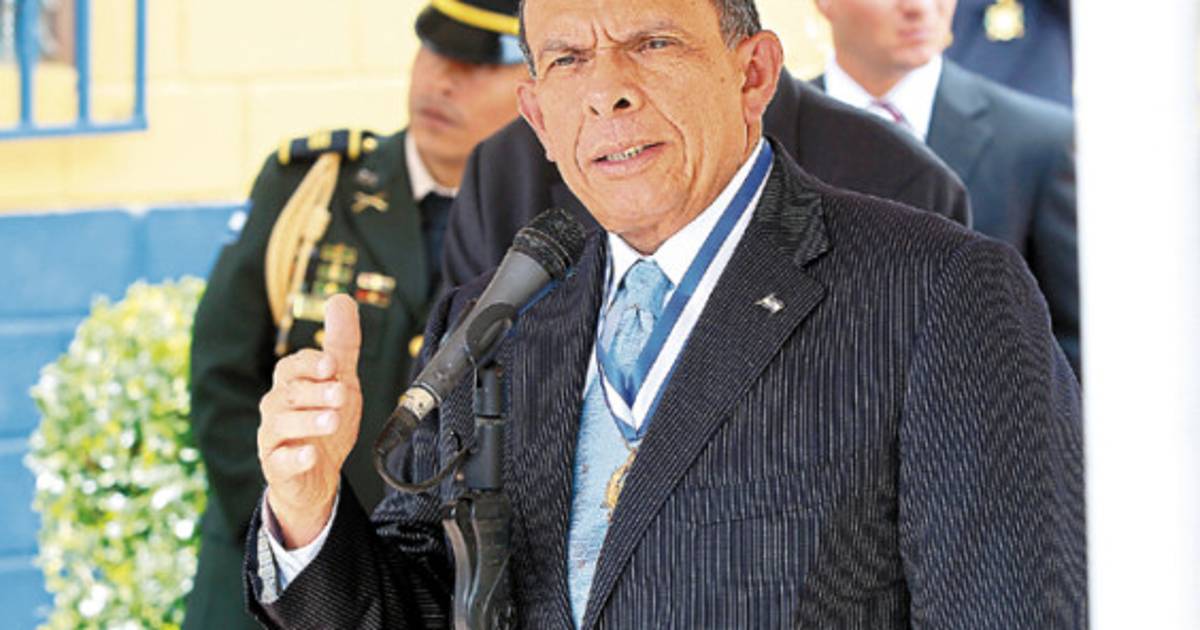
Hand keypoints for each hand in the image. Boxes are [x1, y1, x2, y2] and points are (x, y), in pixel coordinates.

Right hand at [258, 294, 362, 547]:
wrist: (318, 474)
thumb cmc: (326, 420)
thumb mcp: (340, 379)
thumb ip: (341, 343)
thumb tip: (340, 297)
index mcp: (291, 382)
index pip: (293, 366)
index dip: (311, 364)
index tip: (332, 364)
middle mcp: (277, 406)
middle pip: (288, 393)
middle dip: (315, 391)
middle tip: (341, 393)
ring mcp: (273, 437)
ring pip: (281, 424)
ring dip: (307, 421)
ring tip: (332, 421)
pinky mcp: (276, 466)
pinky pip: (279, 461)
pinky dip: (295, 458)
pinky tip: (311, 455)